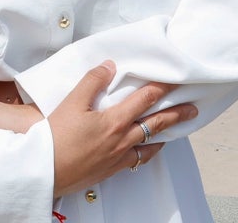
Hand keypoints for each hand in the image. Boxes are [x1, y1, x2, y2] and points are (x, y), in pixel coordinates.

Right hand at [48, 61, 197, 197]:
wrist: (45, 171)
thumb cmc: (55, 137)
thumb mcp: (71, 102)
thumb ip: (92, 82)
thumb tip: (109, 66)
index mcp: (114, 120)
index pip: (145, 99)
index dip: (163, 88)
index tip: (176, 82)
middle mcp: (122, 139)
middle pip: (156, 123)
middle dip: (176, 114)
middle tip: (192, 108)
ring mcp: (119, 156)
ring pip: (151, 144)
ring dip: (166, 134)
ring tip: (176, 128)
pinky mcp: (112, 169)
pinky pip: (138, 160)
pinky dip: (149, 151)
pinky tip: (149, 149)